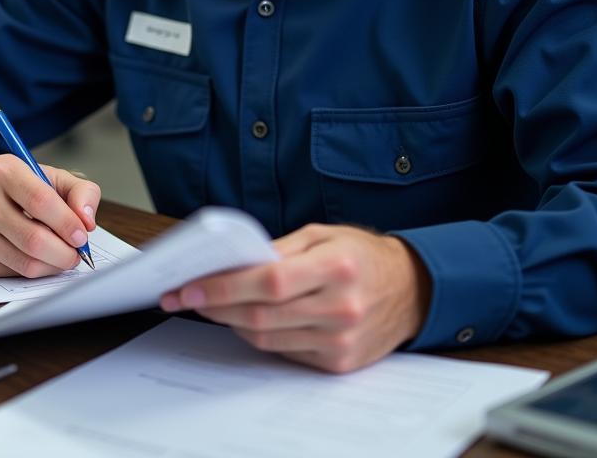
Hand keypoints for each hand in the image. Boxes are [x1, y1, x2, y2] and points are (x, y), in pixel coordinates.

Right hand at [0, 156, 99, 278]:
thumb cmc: (17, 186)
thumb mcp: (50, 176)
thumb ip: (80, 191)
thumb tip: (87, 221)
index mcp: (3, 171)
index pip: (41, 201)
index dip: (68, 222)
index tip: (82, 235)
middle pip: (34, 240)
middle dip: (66, 252)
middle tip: (77, 252)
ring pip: (28, 263)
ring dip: (55, 264)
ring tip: (63, 254)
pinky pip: (17, 274)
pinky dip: (38, 270)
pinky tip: (40, 257)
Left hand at [159, 223, 430, 372]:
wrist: (411, 289)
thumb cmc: (361, 254)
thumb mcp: (322, 234)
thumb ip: (278, 248)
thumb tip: (233, 262)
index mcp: (336, 266)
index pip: (268, 282)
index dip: (224, 286)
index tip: (190, 287)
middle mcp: (340, 307)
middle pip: (261, 314)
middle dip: (214, 306)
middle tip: (184, 297)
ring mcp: (340, 340)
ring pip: (267, 338)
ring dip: (231, 321)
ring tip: (209, 305)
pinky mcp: (338, 362)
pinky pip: (284, 351)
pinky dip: (258, 334)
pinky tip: (244, 317)